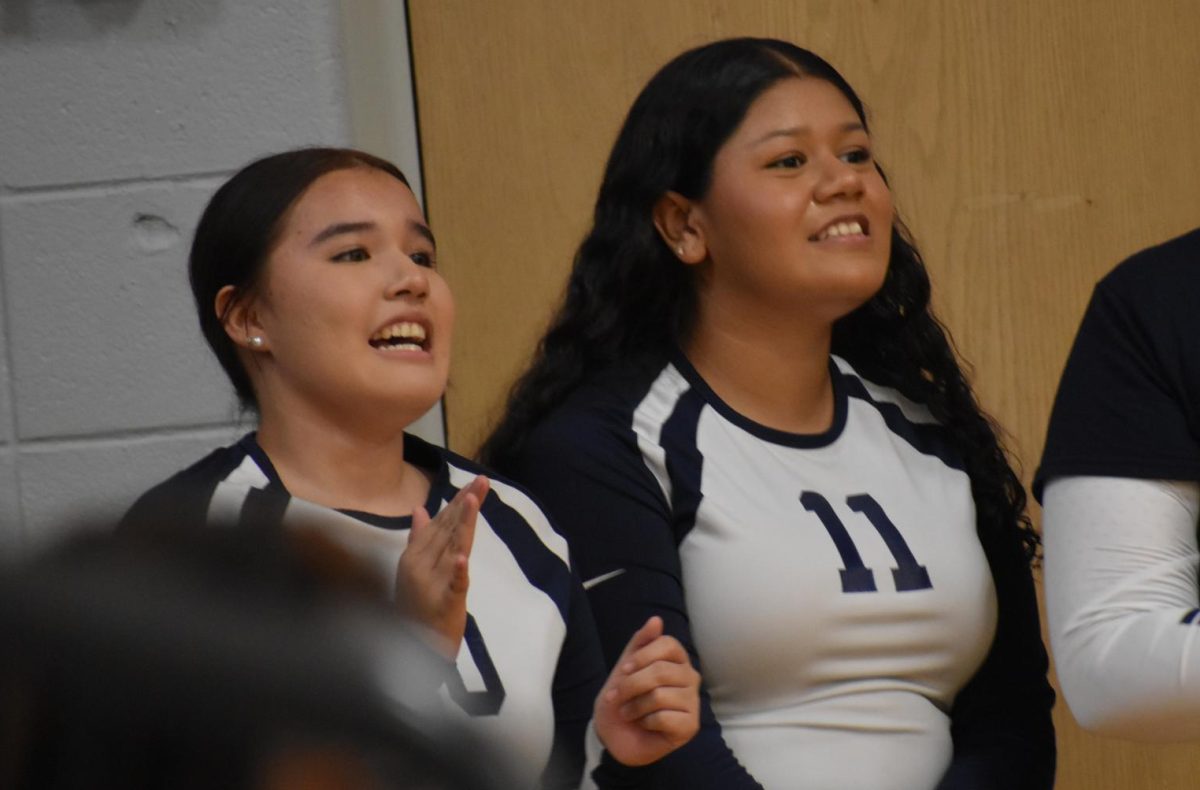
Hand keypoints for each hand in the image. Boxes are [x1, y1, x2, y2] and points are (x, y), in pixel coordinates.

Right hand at [394, 475, 488, 658]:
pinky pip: (452, 585)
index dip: (457, 502)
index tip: (474, 483)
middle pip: (448, 530)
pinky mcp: (444, 602)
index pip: (440, 523)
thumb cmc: (415, 607)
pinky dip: (458, 571)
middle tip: (481, 481)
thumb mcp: (413, 570)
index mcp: (415, 556)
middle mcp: (420, 565)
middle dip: (465, 504)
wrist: (414, 648)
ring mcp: (431, 583)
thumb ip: (418, 538)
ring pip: (452, 548)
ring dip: (462, 524)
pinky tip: (463, 558)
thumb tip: (420, 508)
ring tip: (472, 501)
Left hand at [594, 616, 700, 766]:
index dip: (642, 656)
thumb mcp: (625, 667)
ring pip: (659, 695)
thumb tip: (656, 620)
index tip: (624, 669)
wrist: (615, 734)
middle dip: (631, 685)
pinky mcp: (690, 725)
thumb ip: (640, 643)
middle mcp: (690, 678)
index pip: (668, 644)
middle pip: (660, 671)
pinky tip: (645, 725)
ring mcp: (693, 702)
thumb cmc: (623, 699)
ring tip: (630, 713)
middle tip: (618, 697)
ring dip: (635, 706)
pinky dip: (645, 722)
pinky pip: (663, 717)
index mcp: (677, 660)